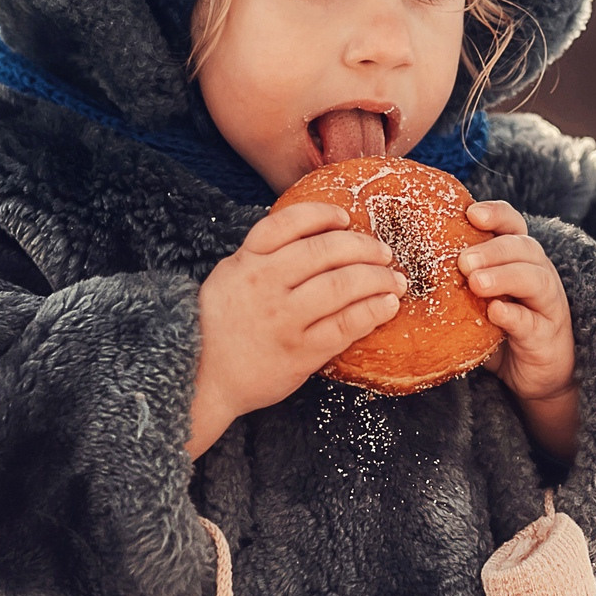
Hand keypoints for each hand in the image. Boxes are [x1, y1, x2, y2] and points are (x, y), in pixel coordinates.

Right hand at [190, 202, 404, 456]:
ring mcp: (284, 319)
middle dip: (364, 248)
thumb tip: (311, 235)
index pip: (288, 223)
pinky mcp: (300, 352)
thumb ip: (261, 256)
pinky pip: (346, 325)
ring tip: (394, 280)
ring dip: (377, 279)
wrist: (202, 379)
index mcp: (246, 261)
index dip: (322, 215)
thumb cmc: (218, 327)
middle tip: (384, 253)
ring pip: (342, 286)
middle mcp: (264, 285)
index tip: (346, 218)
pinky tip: (387, 306)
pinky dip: (373, 312)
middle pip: (325, 252)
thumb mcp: (228, 277)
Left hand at [459, 200, 578, 461]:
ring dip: (504, 277)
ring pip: (534, 279)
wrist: (535, 374)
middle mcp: (538, 274)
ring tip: (476, 283)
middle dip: (493, 250)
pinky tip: (495, 312)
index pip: (513, 225)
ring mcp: (546, 304)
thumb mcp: (477, 298)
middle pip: (524, 248)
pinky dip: (514, 314)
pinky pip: (532, 321)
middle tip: (463, 261)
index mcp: (519, 259)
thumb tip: (402, 263)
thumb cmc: (500, 327)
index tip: (471, 214)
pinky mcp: (545, 335)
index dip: (496, 214)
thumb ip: (457, 279)